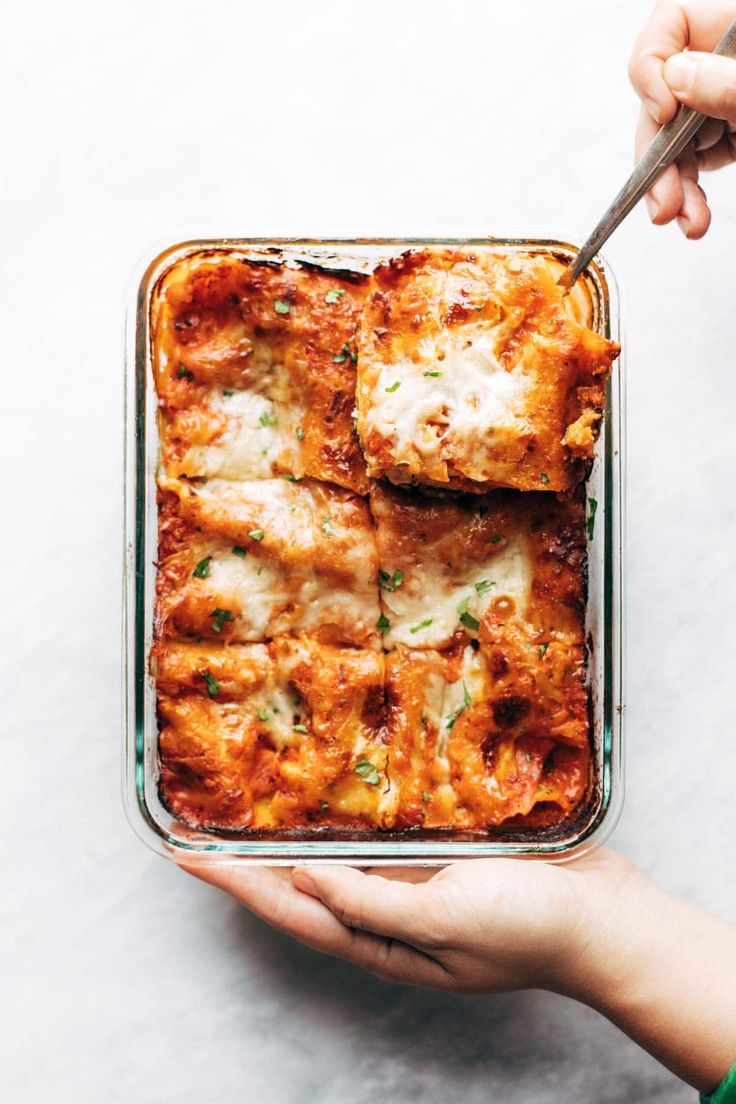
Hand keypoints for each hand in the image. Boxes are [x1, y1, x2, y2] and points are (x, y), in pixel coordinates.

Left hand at [178, 848, 638, 993]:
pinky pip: (382, 837)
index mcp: (382, 939)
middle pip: (303, 884)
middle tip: (209, 824)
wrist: (601, 919)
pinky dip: (352, 817)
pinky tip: (340, 790)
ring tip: (256, 803)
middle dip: (253, 859)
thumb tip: (298, 877)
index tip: (187, 854)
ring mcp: (415, 885)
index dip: (235, 882)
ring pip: (339, 856)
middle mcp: (388, 913)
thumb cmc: (528, 927)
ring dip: (295, 834)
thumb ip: (368, 899)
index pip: (290, 908)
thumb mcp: (442, 919)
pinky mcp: (442, 857)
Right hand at [629, 1, 735, 237]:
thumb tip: (677, 75)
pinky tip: (693, 219)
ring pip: (672, 140)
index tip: (665, 110)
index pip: (671, 22)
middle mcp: (723, 62)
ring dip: (670, 188)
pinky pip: (692, 163)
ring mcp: (722, 101)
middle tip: (661, 199)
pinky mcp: (726, 137)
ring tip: (683, 222)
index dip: (653, 66)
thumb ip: (732, 82)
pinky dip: (688, 196)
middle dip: (656, 154)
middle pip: (661, 97)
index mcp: (734, 28)